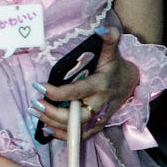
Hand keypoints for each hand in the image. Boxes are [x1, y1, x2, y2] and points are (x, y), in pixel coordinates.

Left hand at [31, 27, 138, 141]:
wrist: (131, 82)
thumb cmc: (115, 65)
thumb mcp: (113, 51)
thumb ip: (109, 39)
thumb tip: (102, 30)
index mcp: (101, 85)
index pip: (77, 92)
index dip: (58, 92)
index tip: (39, 86)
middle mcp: (100, 104)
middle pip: (76, 116)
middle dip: (53, 113)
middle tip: (35, 104)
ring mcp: (99, 117)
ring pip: (76, 129)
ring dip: (53, 124)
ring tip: (35, 113)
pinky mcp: (98, 125)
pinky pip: (81, 136)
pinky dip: (63, 136)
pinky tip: (46, 129)